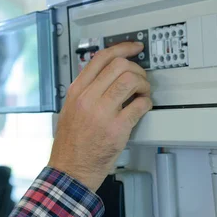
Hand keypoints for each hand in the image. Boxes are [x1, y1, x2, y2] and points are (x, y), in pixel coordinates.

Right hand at [47, 42, 151, 191]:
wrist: (70, 169)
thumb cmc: (70, 143)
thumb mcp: (70, 109)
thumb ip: (86, 90)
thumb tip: (106, 74)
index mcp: (76, 91)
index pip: (101, 58)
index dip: (122, 47)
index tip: (134, 47)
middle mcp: (88, 98)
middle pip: (119, 65)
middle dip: (136, 68)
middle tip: (140, 77)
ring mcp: (102, 113)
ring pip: (131, 80)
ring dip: (144, 83)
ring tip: (143, 92)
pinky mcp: (117, 129)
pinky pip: (140, 105)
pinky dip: (147, 102)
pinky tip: (143, 106)